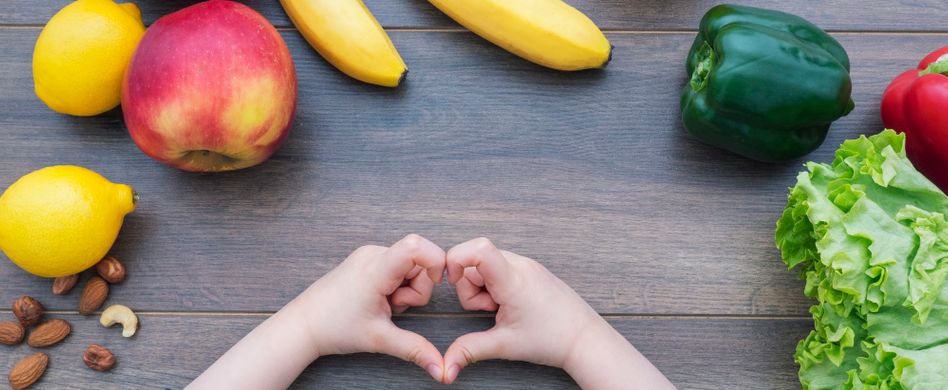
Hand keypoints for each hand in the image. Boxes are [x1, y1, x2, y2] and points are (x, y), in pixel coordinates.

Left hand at [290, 234, 446, 380]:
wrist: (305, 324)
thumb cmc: (335, 328)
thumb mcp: (379, 339)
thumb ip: (414, 350)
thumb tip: (440, 369)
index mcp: (376, 269)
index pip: (416, 246)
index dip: (436, 260)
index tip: (438, 282)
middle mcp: (373, 254)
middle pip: (418, 261)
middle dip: (417, 288)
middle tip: (394, 307)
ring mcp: (369, 255)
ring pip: (409, 266)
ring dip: (406, 289)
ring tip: (384, 304)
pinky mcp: (367, 259)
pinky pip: (397, 266)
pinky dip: (396, 284)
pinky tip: (379, 298)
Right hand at [442, 237, 601, 379]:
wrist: (584, 338)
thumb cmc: (552, 339)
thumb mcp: (505, 346)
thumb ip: (470, 350)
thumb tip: (446, 366)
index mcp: (514, 280)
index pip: (479, 249)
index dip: (456, 259)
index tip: (452, 281)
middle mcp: (521, 265)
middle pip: (475, 260)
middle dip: (470, 285)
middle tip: (489, 309)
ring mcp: (527, 265)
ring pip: (486, 264)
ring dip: (483, 286)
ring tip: (501, 308)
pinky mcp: (530, 269)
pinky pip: (500, 267)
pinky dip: (495, 284)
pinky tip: (508, 303)